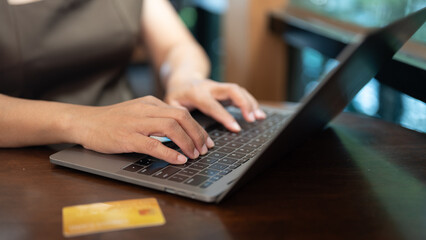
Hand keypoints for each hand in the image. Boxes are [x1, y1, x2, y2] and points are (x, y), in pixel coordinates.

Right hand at [73, 96, 213, 163]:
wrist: (84, 122)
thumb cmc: (112, 120)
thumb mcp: (138, 112)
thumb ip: (157, 118)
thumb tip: (180, 133)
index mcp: (151, 103)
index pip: (182, 112)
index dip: (197, 128)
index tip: (206, 141)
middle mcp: (146, 109)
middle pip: (181, 117)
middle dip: (197, 134)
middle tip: (205, 149)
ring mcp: (136, 122)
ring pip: (171, 128)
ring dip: (187, 143)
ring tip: (194, 155)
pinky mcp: (127, 137)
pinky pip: (153, 144)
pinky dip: (170, 153)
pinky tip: (179, 160)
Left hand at [164, 79, 265, 131]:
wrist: (183, 77)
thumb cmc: (177, 93)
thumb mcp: (170, 102)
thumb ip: (177, 112)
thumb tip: (184, 126)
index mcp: (196, 93)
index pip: (213, 105)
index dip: (225, 116)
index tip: (236, 127)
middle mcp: (211, 87)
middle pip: (231, 89)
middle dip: (243, 103)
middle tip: (252, 118)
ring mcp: (220, 87)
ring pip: (239, 90)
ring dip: (250, 103)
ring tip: (259, 117)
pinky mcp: (226, 90)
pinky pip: (241, 93)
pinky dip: (251, 102)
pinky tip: (259, 113)